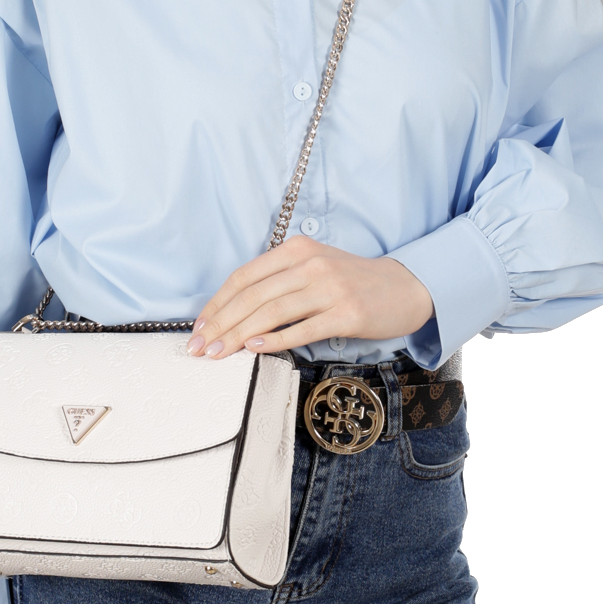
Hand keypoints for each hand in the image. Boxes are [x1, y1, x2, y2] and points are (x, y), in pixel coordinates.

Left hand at [187, 236, 433, 358]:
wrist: (404, 288)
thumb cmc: (352, 282)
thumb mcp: (313, 268)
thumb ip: (278, 282)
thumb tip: (233, 313)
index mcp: (296, 249)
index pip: (244, 277)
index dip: (217, 304)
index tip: (198, 328)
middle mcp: (310, 264)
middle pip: (252, 296)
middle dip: (220, 324)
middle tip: (199, 348)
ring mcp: (329, 288)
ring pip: (271, 313)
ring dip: (238, 335)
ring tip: (218, 354)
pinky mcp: (347, 313)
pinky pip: (302, 329)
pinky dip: (274, 340)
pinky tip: (254, 349)